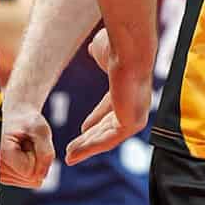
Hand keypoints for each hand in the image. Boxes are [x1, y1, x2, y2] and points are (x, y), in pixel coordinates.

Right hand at [0, 101, 54, 188]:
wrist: (14, 116)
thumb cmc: (26, 121)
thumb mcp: (41, 129)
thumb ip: (46, 154)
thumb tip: (40, 178)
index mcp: (0, 152)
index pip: (29, 171)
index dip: (35, 155)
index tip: (26, 139)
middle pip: (29, 178)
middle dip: (34, 160)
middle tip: (25, 142)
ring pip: (29, 180)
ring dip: (31, 163)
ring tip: (22, 147)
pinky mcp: (3, 177)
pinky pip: (27, 180)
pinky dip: (28, 167)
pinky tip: (20, 154)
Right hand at [63, 28, 150, 165]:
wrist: (130, 48)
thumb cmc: (119, 46)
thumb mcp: (103, 50)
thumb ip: (98, 53)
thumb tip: (92, 49)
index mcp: (128, 89)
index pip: (111, 110)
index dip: (96, 120)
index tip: (83, 129)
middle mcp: (134, 105)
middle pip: (108, 128)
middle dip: (89, 139)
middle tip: (72, 151)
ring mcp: (135, 116)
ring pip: (107, 138)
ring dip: (87, 148)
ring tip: (69, 158)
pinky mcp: (131, 124)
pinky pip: (108, 142)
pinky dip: (90, 149)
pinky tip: (74, 154)